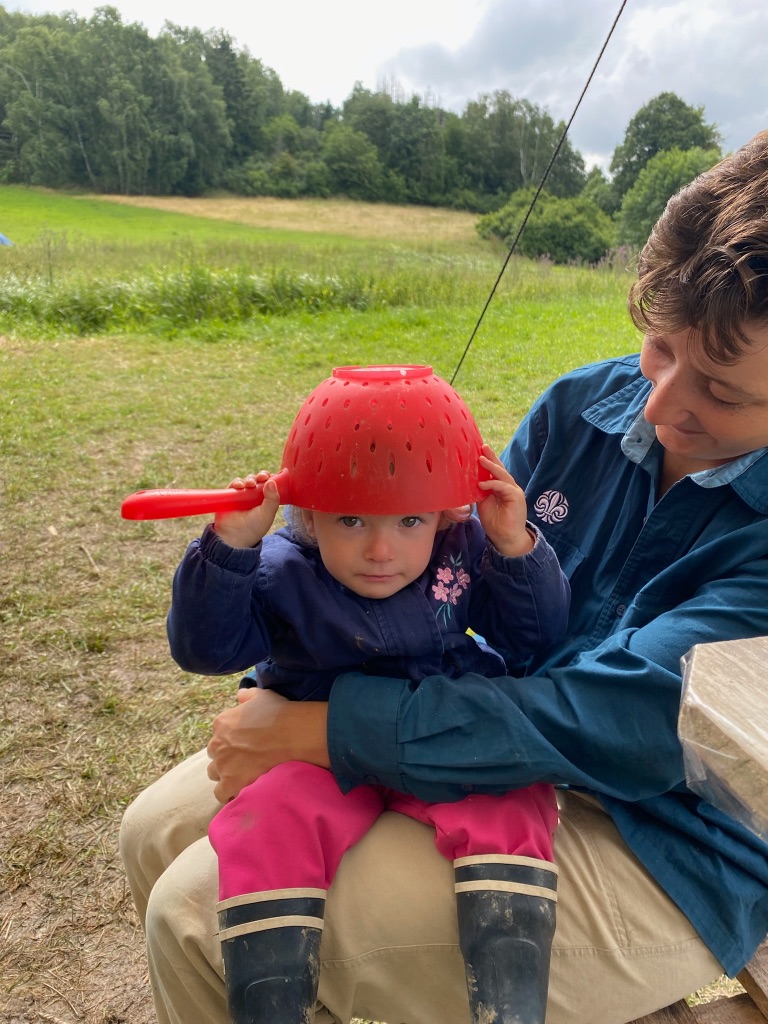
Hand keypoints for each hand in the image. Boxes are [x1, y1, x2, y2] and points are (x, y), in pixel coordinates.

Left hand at [206, 688, 329, 802]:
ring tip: (243, 774)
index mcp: (221, 723)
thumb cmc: (278, 713)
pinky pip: (221, 793)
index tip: (246, 743)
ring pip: (214, 773)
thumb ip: (247, 695)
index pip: (219, 735)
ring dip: (225, 773)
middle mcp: (217, 743)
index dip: (232, 739)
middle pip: (215, 754)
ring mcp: (222, 764)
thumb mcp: (261, 695)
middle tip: (246, 758)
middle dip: (227, 756)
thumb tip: (240, 695)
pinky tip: (242, 790)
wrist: (290, 734)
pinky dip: (229, 793)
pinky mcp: (231, 781)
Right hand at [213, 470, 280, 548]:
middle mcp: (255, 496)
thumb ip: (272, 499)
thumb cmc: (254, 527)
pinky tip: (239, 486)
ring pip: (247, 480)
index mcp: (266, 499)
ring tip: (250, 484)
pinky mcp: (231, 495)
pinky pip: (234, 484)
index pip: (270, 484)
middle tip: (262, 478)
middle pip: (259, 480)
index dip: (271, 478)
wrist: (235, 536)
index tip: (271, 477)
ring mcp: (243, 495)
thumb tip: (272, 481)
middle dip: (261, 476)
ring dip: (249, 479)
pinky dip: (237, 482)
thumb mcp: (267, 514)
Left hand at [476, 444, 533, 556]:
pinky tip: (482, 483)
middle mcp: (509, 487)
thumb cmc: (495, 522)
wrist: (506, 538)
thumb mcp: (484, 503)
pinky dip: (493, 484)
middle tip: (482, 447)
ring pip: (502, 475)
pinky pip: (503, 486)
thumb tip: (470, 480)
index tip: (478, 451)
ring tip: (481, 459)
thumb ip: (480, 491)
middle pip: (500, 469)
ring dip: (491, 467)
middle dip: (491, 457)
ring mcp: (514, 491)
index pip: (494, 471)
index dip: (488, 461)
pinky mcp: (516, 497)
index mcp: (501, 487)